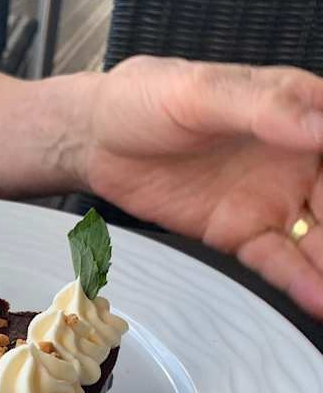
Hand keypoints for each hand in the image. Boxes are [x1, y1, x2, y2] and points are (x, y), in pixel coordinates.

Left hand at [85, 56, 322, 318]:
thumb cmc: (145, 98)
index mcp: (299, 109)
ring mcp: (272, 200)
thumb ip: (264, 108)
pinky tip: (321, 301)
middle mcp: (298, 158)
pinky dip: (302, 282)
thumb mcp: (200, 91)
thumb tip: (322, 125)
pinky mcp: (241, 234)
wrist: (94, 139)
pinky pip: (279, 261)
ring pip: (321, 238)